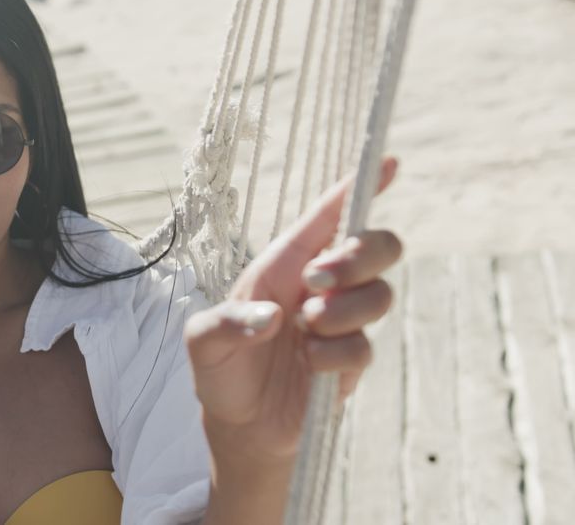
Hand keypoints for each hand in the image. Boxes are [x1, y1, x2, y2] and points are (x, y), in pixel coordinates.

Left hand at [184, 157, 401, 471]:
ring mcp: (341, 321)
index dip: (358, 187)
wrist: (240, 427)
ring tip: (303, 331)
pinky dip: (334, 356)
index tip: (387, 162)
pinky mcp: (352, 360)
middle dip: (359, 254)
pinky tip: (307, 366)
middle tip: (316, 281)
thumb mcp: (202, 343)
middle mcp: (318, 286)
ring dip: (342, 311)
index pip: (327, 217)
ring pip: (380, 293)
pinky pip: (364, 346)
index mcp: (283, 265)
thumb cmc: (220, 371)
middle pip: (376, 244)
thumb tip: (274, 318)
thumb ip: (224, 324)